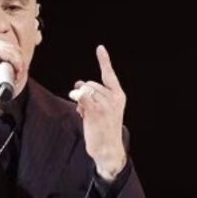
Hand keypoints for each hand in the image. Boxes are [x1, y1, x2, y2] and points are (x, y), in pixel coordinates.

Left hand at [69, 45, 127, 180]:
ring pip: (85, 90)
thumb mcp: (102, 111)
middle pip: (90, 83)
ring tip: (86, 115)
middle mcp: (114, 98)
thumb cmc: (104, 130)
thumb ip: (92, 96)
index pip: (109, 75)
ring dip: (81, 101)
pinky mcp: (96, 110)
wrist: (108, 149)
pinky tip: (78, 105)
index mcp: (118, 96)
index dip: (104, 61)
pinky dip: (78, 97)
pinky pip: (82, 96)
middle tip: (87, 110)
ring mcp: (105, 103)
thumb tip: (78, 85)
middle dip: (85, 93)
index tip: (100, 48)